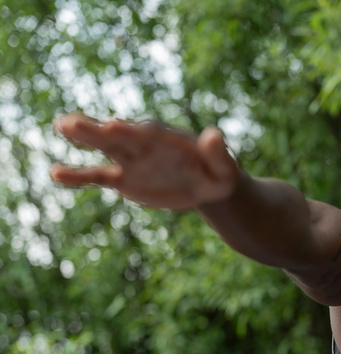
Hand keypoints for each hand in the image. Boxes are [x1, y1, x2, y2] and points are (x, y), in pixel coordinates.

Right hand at [50, 113, 238, 209]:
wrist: (208, 184)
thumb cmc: (219, 173)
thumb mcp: (224, 167)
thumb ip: (218, 152)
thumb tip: (214, 134)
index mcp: (168, 138)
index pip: (148, 133)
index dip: (133, 131)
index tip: (114, 126)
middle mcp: (144, 144)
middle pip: (118, 136)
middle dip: (97, 130)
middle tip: (70, 122)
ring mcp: (131, 160)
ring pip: (104, 149)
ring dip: (83, 140)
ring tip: (59, 128)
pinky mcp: (124, 179)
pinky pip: (98, 176)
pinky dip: (78, 176)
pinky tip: (56, 173)